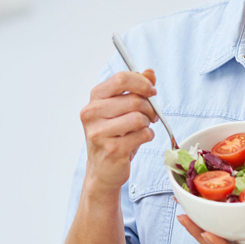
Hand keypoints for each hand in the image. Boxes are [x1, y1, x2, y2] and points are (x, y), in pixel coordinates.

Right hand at [80, 70, 157, 192]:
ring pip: (138, 118)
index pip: (121, 79)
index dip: (142, 83)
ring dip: (148, 123)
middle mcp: (92, 114)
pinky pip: (142, 135)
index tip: (151, 91)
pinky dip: (148, 136)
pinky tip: (141, 139)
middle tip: (151, 116)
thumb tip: (150, 73)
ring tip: (144, 128)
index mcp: (95, 99)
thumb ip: (135, 89)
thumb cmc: (113, 137)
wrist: (102, 170)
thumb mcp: (122, 110)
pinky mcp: (111, 149)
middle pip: (134, 100)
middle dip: (149, 107)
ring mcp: (99, 133)